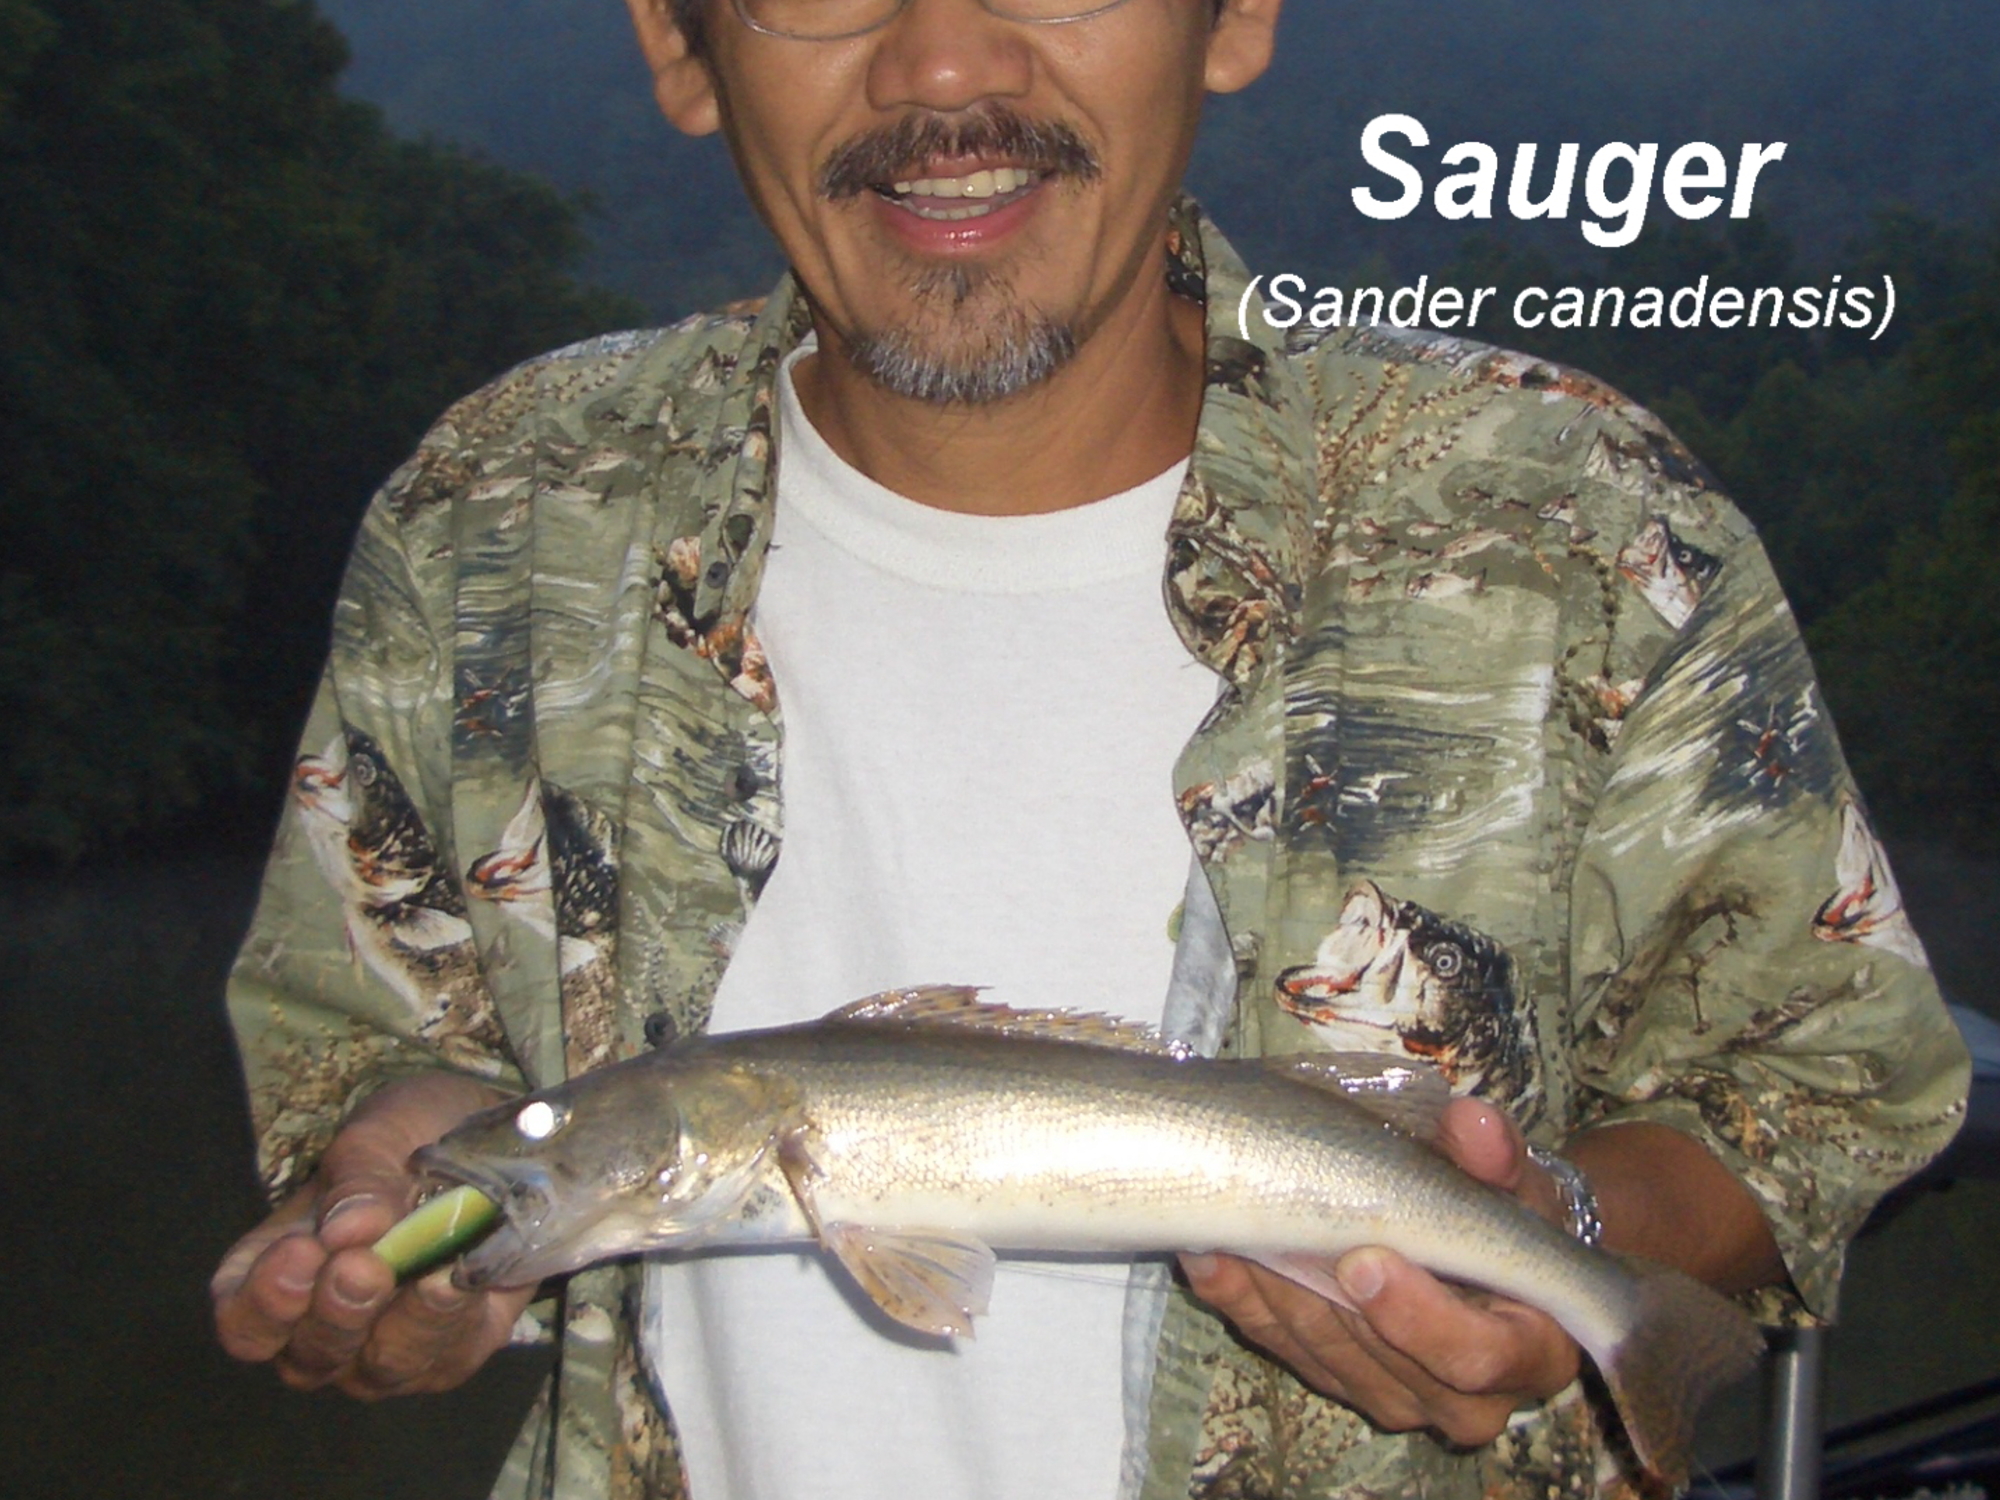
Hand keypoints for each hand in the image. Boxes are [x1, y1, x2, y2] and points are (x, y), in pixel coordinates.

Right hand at [212, 1073, 535, 1398]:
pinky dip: (452, 1321)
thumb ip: (359, 1183)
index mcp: (275, 1273)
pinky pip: (445, 1358)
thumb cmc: (408, 1140)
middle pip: (307, 1357)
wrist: (492, 1141)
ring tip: (429, 1275)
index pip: (243, 1318)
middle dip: (337, 1313)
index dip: (265, 1301)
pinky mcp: (450, 1352)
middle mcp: (318, 1328)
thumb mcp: (378, 1139)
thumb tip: (346, 1230)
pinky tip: (461, 1281)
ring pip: (377, 1369)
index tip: (302, 1253)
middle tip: (364, 1267)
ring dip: (401, 1326)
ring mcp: (382, 1351)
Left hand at [1180, 1097, 1580, 1446]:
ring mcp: (1395, 1396)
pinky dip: (1241, 1301)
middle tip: (1277, 1226)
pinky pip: (1280, 1349)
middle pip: (1380, 1357)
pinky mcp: (1338, 1381)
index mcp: (1527, 1352)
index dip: (1415, 1316)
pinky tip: (1208, 1253)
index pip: (1474, 1356)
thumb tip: (1474, 1123)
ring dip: (1273, 1292)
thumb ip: (1496, 1157)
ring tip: (1233, 1226)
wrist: (1487, 1251)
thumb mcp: (1515, 1180)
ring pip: (1321, 1355)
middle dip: (1322, 1293)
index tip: (1364, 1261)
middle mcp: (1464, 1398)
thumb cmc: (1506, 1214)